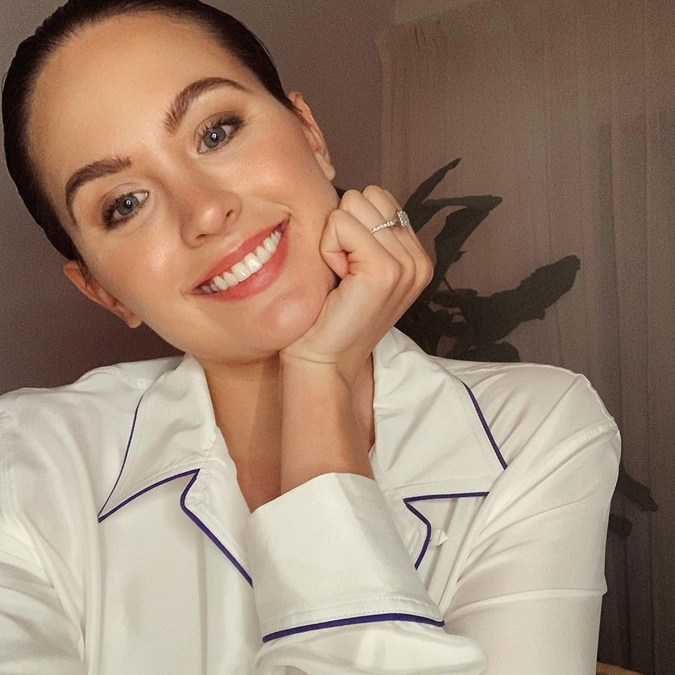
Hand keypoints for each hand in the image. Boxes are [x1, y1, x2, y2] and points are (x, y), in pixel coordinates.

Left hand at [277, 186, 431, 492]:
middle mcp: (419, 259)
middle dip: (343, 227)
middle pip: (367, 195)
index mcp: (417, 256)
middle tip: (343, 271)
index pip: (378, 196)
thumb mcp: (361, 268)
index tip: (350, 266)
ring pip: (353, 206)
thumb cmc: (332, 314)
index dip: (352, 224)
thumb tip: (354, 196)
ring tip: (341, 275)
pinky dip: (328, 248)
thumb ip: (370, 232)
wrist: (325, 359)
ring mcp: (406, 265)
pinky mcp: (384, 270)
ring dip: (334, 238)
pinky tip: (337, 279)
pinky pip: (341, 224)